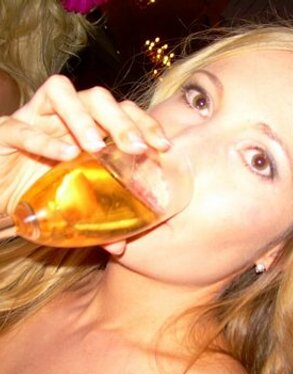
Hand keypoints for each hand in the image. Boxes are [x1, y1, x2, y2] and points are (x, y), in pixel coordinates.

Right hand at [0, 75, 169, 214]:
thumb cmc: (39, 193)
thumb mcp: (73, 205)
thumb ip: (96, 221)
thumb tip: (119, 247)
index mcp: (87, 130)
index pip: (122, 111)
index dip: (144, 123)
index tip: (162, 146)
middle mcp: (64, 118)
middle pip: (98, 98)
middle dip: (121, 120)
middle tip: (136, 148)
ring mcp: (34, 119)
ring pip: (61, 94)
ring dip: (83, 118)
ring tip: (96, 147)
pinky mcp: (4, 131)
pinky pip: (22, 127)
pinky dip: (44, 140)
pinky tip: (64, 157)